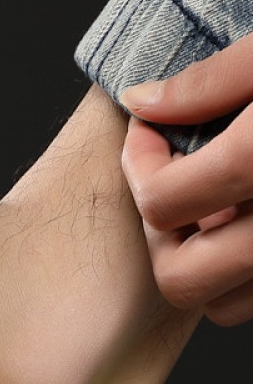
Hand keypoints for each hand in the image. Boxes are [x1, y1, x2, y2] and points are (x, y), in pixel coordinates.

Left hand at [120, 31, 252, 325]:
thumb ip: (215, 80)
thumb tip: (144, 100)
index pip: (165, 203)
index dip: (141, 163)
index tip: (150, 128)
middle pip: (181, 276)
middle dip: (162, 230)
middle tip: (176, 180)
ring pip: (220, 302)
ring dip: (201, 262)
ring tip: (218, 204)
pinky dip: (241, 272)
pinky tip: (247, 220)